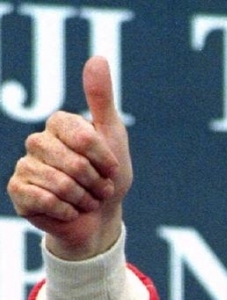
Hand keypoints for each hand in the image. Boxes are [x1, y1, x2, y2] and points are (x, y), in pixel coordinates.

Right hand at [7, 56, 131, 259]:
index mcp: (59, 124)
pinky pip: (44, 200)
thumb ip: (102, 99)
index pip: (85, 137)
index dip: (104, 160)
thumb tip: (98, 58)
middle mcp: (37, 141)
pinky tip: (68, 212)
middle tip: (98, 190)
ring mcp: (25, 166)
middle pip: (74, 164)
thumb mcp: (113, 137)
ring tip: (85, 201)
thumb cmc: (107, 179)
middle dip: (95, 184)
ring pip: (60, 184)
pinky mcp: (19, 192)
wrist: (98, 220)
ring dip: (83, 200)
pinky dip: (65, 211)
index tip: (111, 170)